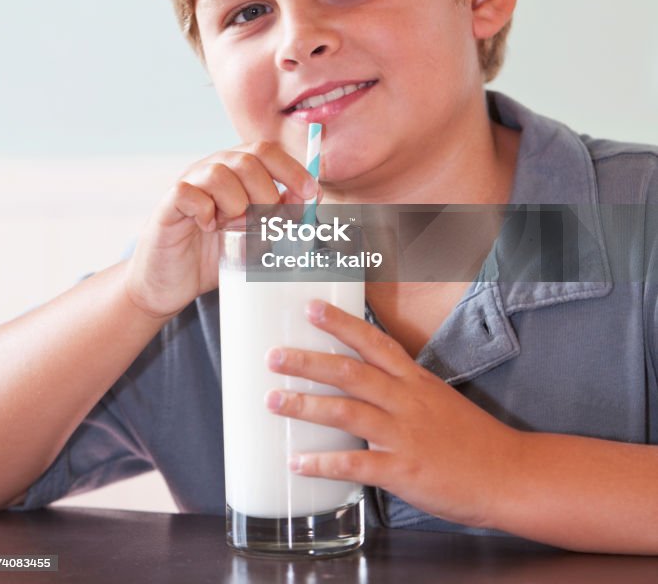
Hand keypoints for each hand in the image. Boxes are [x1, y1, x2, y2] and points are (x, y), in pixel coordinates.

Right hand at [125, 142, 317, 319]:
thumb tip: (311, 198)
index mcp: (235, 171)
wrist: (169, 283)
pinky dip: (206, 211)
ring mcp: (188, 184)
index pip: (267, 151)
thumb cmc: (214, 255)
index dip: (292, 169)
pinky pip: (189, 193)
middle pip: (247, 159)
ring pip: (219, 174)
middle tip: (265, 222)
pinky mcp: (168, 204)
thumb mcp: (257, 235)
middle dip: (266, 193)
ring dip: (236, 204)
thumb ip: (281, 215)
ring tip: (233, 226)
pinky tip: (208, 227)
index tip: (312, 193)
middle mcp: (211, 169)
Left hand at [264, 299, 517, 529]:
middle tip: (274, 355)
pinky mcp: (403, 471)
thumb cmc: (473, 439)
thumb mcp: (438, 399)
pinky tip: (298, 463)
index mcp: (415, 380)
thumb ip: (402, 390)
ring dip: (305, 405)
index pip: (373, 342)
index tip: (311, 308)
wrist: (508, 474)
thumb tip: (365, 386)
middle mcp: (407, 401)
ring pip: (347, 412)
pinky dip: (323, 463)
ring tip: (274, 399)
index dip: (341, 324)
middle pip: (351, 372)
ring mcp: (404, 435)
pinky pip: (356, 464)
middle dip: (308, 361)